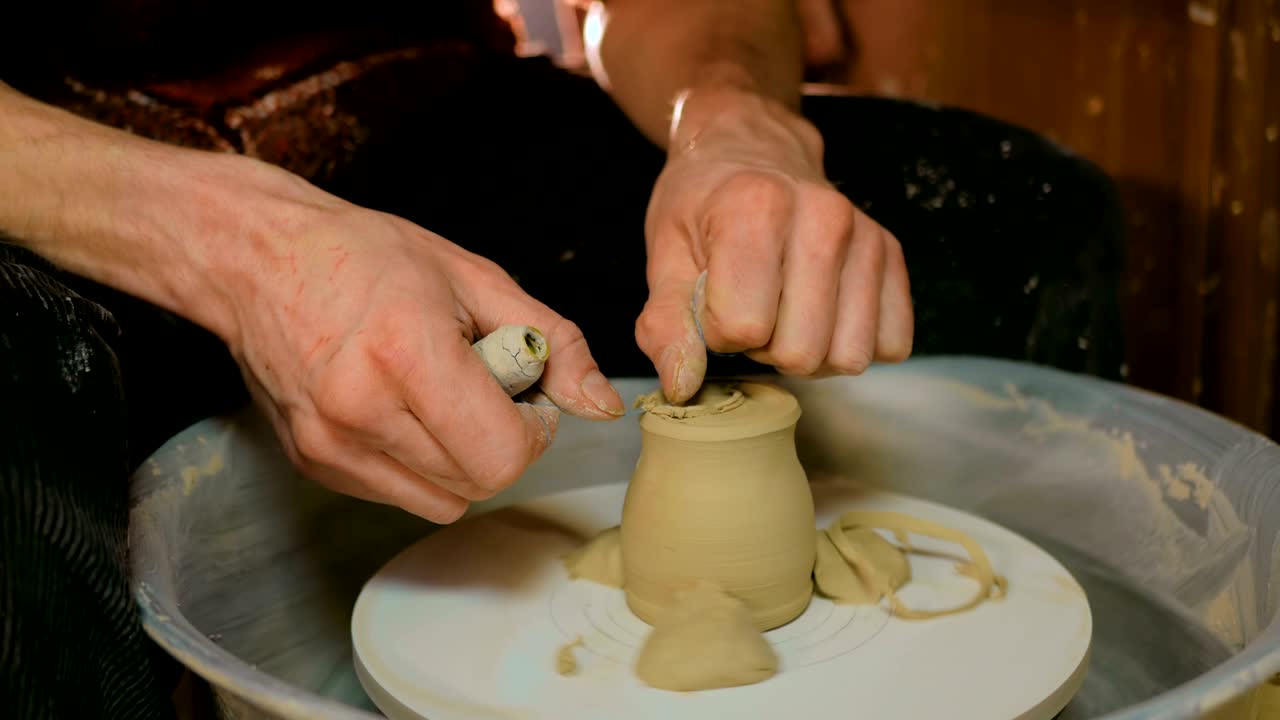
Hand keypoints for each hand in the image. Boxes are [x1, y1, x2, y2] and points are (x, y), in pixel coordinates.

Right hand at [216, 192, 624, 522]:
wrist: (256, 259)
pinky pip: (401, 495)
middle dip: (502, 441)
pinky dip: (421, 464)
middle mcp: (361, 409)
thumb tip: (602, 404)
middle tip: (484, 387)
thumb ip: (552, 342)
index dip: (534, 430)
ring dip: (463, 459)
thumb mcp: (476, 277)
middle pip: (480, 483)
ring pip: (444, 501)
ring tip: (439, 395)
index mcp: (407, 353)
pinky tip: (403, 408)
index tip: (524, 393)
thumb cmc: (366, 255)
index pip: (505, 454)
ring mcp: (330, 444)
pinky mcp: (313, 463)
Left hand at [636, 86, 912, 401]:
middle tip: (751, 309)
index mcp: (755, 209)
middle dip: (765, 349)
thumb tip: (682, 388)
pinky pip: (890, 345)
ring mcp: (866, 236)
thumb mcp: (665, 256)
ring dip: (811, 351)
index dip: (718, 332)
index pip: (743, 328)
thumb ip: (666, 326)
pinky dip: (852, 342)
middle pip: (801, 352)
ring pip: (848, 357)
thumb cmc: (703, 204)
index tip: (713, 300)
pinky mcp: (892, 255)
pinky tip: (822, 312)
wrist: (752, 149)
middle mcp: (823, 218)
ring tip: (785, 311)